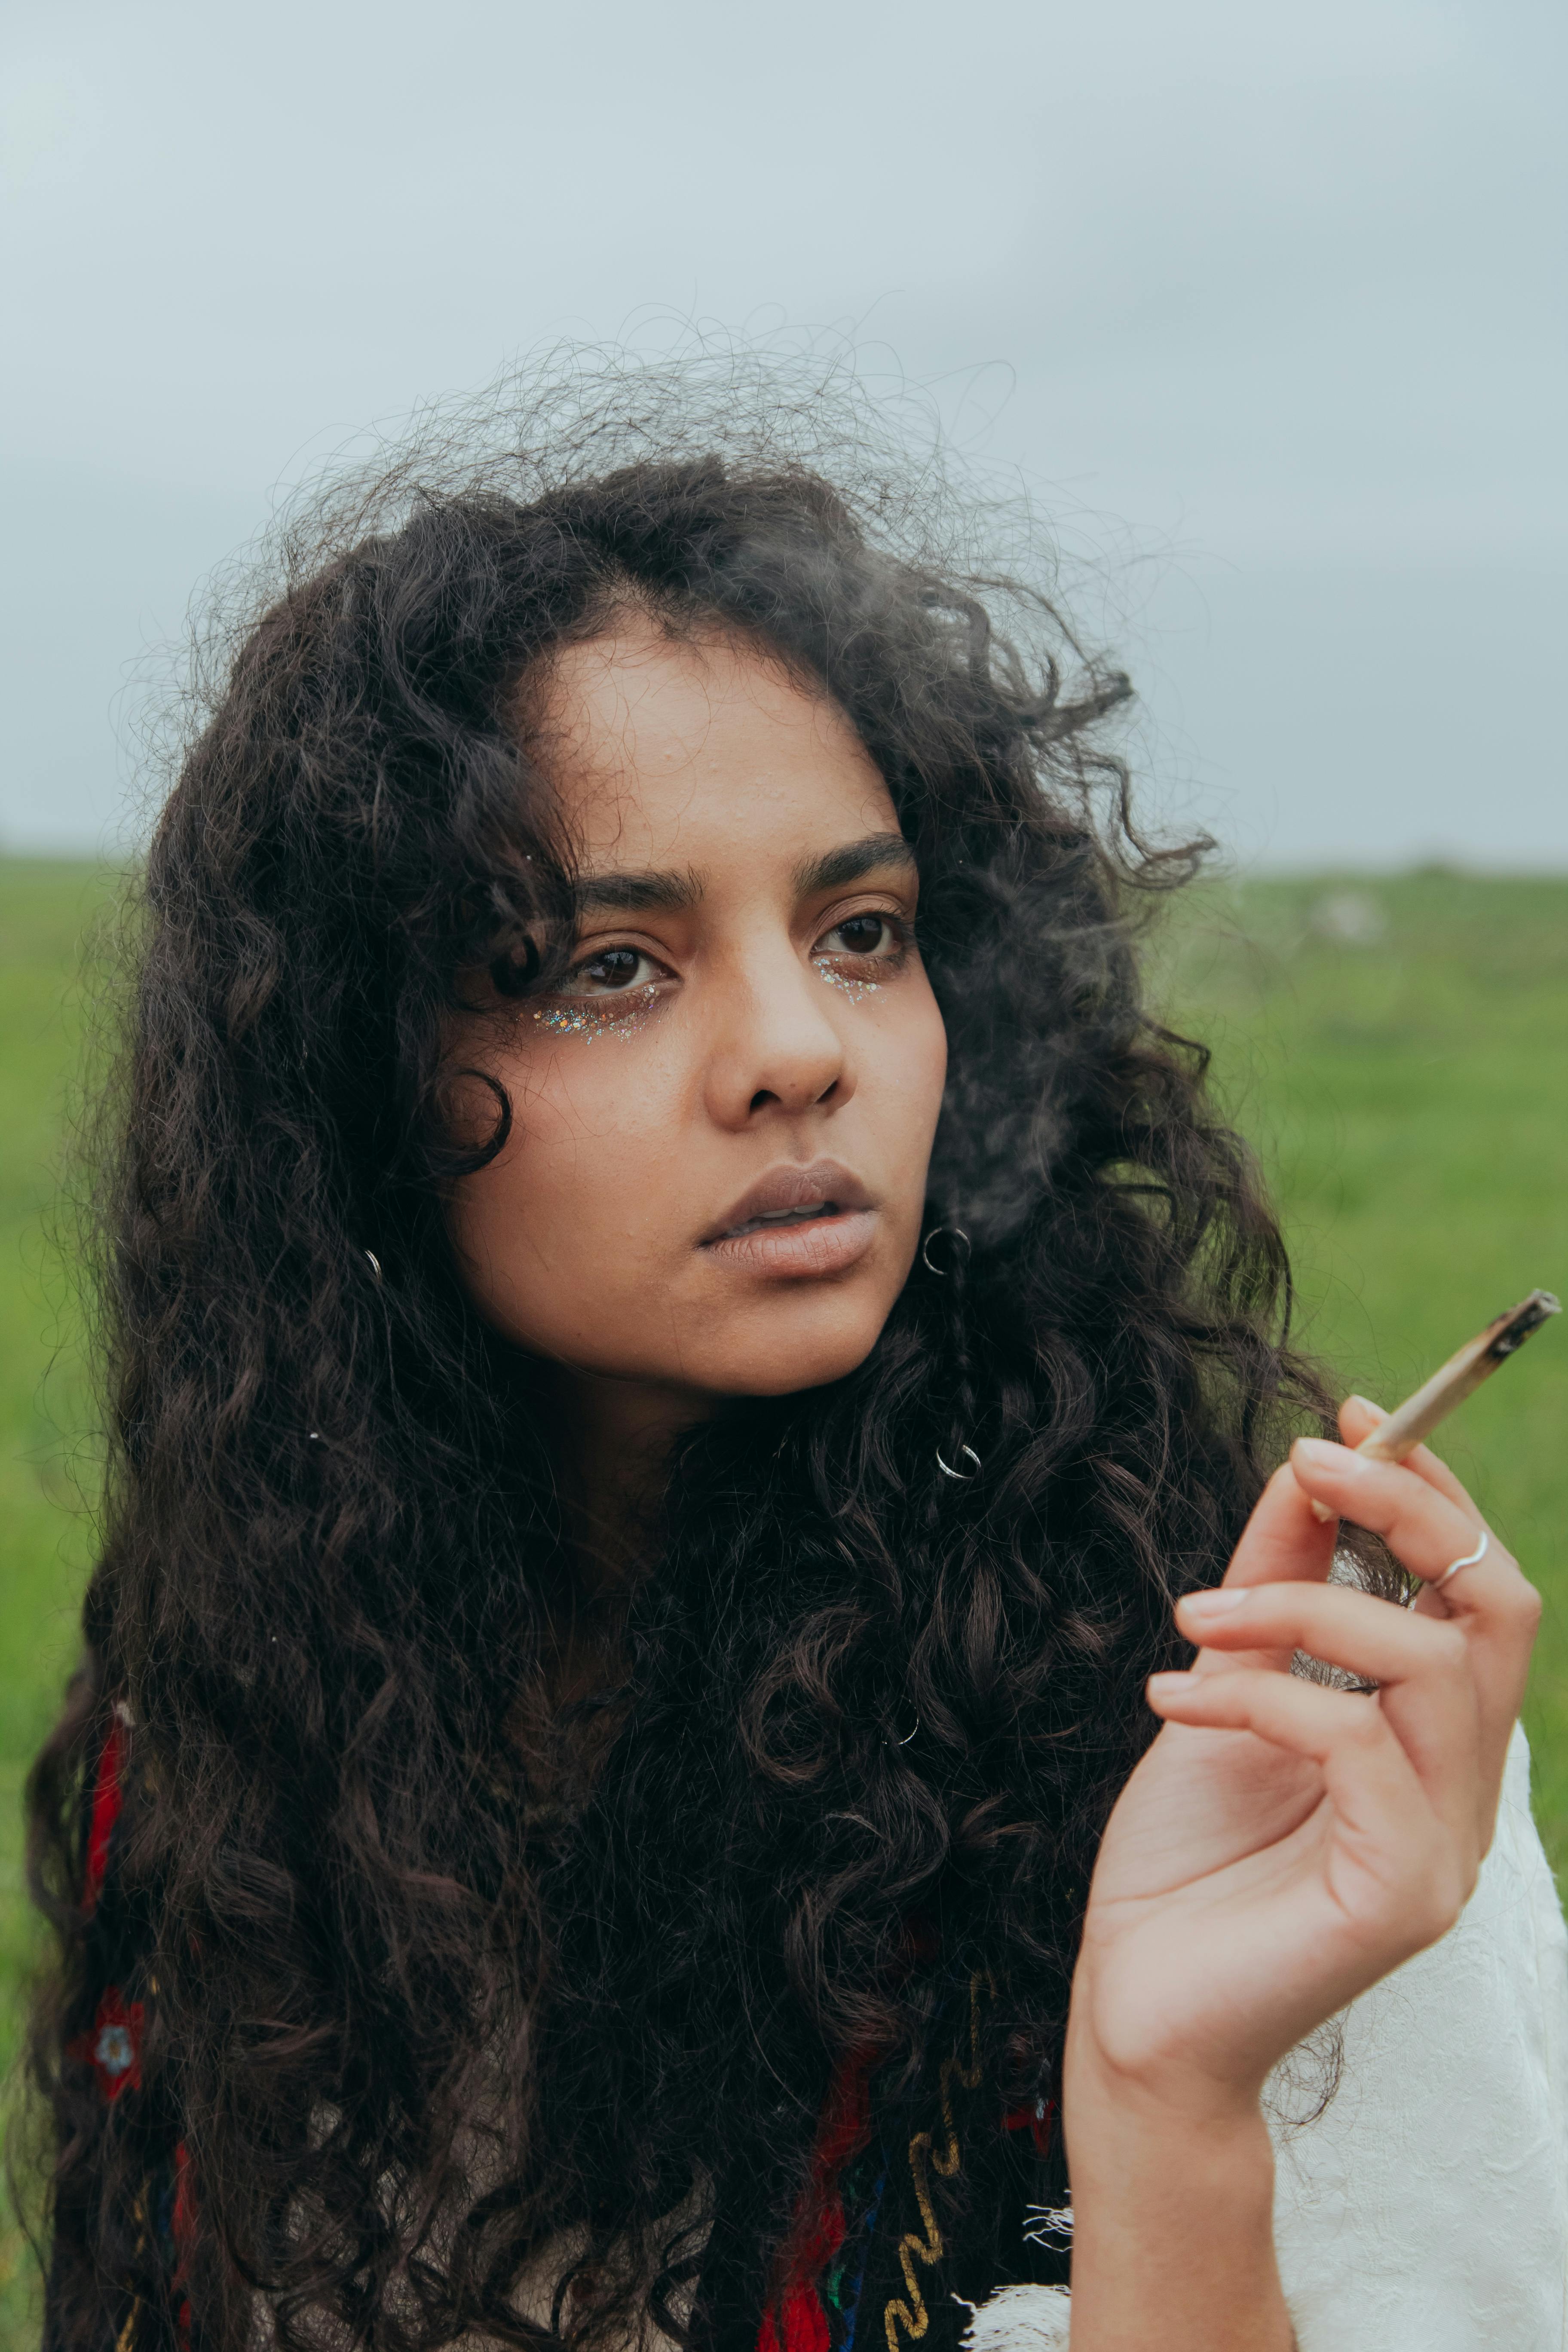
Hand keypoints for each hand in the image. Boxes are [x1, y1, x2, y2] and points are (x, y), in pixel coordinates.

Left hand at [1068, 1396, 1540, 2116]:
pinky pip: (1352, 1739)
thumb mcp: (1226, 1686)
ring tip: (1194, 1615)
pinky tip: (1172, 1697)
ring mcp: (1443, 1845)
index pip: (1478, 1588)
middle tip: (1307, 1459)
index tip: (1346, 1416)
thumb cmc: (1183, 1859)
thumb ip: (1278, 1587)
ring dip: (1298, 1602)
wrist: (1136, 2008)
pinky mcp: (1402, 1892)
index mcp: (1432, 1740)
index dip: (1428, 1490)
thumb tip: (1308, 1473)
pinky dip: (1253, 1691)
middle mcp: (1460, 1789)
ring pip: (1428, 1660)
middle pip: (1495, 1604)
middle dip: (1408, 1505)